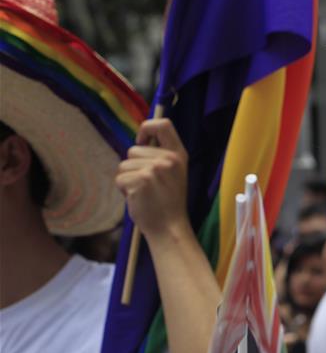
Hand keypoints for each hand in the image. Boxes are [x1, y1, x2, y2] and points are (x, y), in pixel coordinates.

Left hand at [116, 118, 189, 241]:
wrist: (170, 228)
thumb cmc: (168, 202)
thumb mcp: (174, 173)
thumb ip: (161, 156)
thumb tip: (139, 142)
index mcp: (179, 155)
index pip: (162, 124)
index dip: (146, 128)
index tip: (141, 142)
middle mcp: (168, 159)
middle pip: (133, 149)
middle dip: (133, 166)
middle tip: (148, 185)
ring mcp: (155, 169)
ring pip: (124, 164)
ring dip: (128, 179)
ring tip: (144, 193)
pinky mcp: (141, 180)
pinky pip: (120, 178)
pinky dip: (124, 190)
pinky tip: (138, 199)